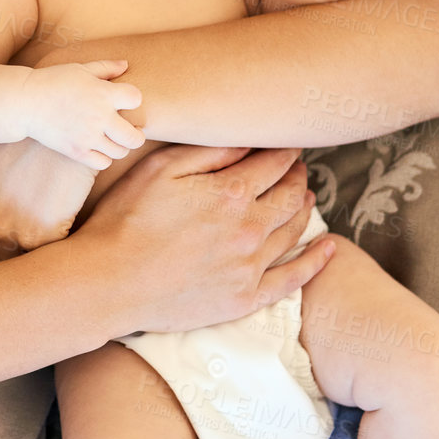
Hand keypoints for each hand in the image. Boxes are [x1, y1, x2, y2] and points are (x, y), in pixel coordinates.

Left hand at [0, 139, 99, 265]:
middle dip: (6, 256)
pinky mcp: (37, 236)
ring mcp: (3, 229)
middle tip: (29, 243)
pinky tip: (61, 232)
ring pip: (14, 265)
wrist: (59, 119)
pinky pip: (42, 260)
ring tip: (46, 238)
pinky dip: (52, 252)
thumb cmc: (22, 140)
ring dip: (29, 257)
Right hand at [18, 60, 144, 168]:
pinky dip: (103, 158)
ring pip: (120, 152)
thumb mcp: (80, 69)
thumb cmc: (53, 81)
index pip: (136, 99)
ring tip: (111, 139)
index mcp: (103, 93)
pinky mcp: (76, 151)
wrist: (25, 101)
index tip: (124, 101)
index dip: (133, 99)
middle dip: (136, 134)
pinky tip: (97, 148)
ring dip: (119, 146)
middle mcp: (99, 116)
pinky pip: (103, 163)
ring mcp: (88, 137)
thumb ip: (105, 68)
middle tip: (128, 131)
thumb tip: (126, 64)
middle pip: (135, 137)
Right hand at [71, 144, 335, 335]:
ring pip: (294, 231)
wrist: (109, 282)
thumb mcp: (159, 169)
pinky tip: (329, 248)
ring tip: (306, 195)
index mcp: (230, 192)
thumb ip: (208, 152)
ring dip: (305, 208)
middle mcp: (249, 228)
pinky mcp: (244, 298)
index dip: (284, 150)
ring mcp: (250, 266)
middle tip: (297, 166)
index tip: (288, 143)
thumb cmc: (126, 219)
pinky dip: (315, 262)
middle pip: (290, 195)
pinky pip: (292, 280)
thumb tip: (246, 140)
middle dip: (297, 176)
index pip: (273, 163)